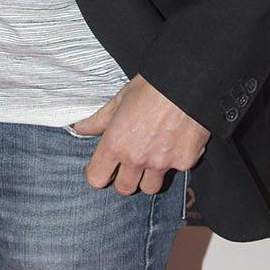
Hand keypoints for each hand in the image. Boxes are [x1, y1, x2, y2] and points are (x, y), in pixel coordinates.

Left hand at [71, 76, 209, 196]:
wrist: (189, 80)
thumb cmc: (152, 86)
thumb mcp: (120, 100)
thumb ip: (100, 120)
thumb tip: (80, 128)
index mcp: (115, 143)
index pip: (96, 179)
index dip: (100, 174)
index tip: (106, 168)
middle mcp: (137, 158)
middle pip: (124, 189)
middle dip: (126, 179)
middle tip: (132, 163)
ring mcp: (162, 163)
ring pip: (150, 187)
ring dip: (150, 177)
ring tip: (154, 156)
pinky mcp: (185, 161)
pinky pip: (176, 171)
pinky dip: (176, 160)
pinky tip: (178, 142)